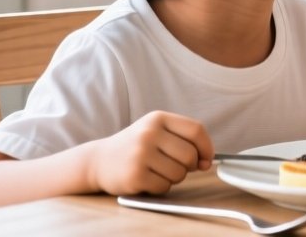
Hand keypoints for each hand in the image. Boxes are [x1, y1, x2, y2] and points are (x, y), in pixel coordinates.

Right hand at [87, 111, 213, 195]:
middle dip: (189, 166)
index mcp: (158, 118)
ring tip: (158, 171)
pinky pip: (164, 186)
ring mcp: (140, 154)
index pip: (196, 130)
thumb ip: (183, 140)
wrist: (98, 160)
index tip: (206, 159)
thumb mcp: (156, 131)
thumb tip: (207, 162)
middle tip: (175, 167)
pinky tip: (148, 180)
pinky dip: (161, 187)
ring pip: (179, 173)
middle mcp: (148, 133)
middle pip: (190, 155)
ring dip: (174, 178)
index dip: (207, 147)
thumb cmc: (135, 147)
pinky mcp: (134, 175)